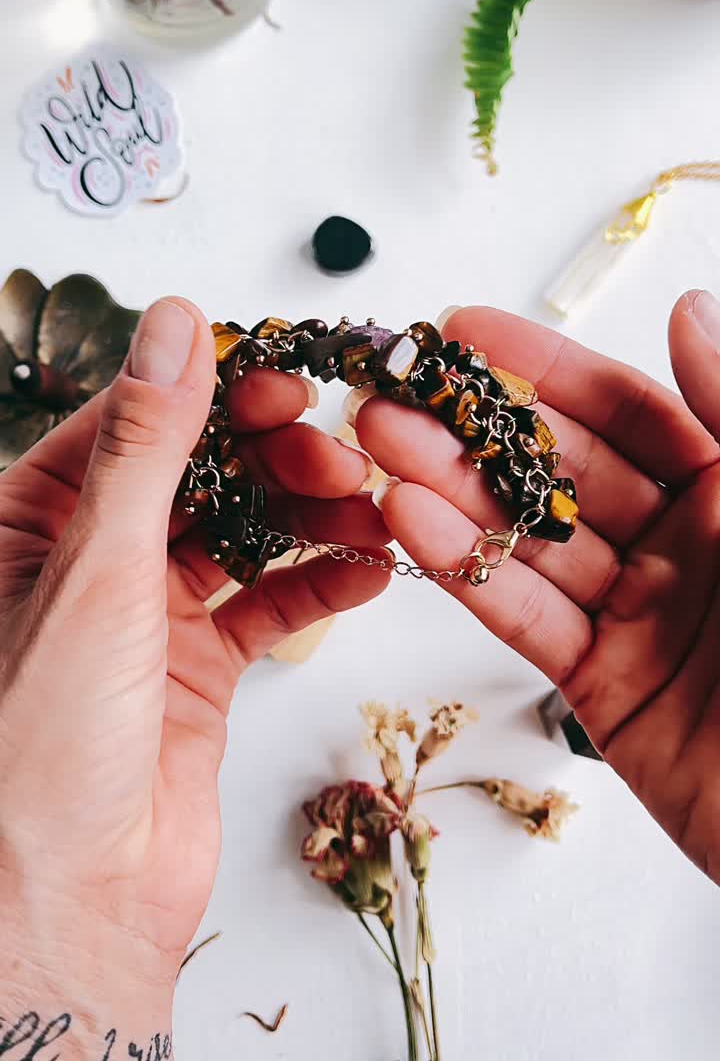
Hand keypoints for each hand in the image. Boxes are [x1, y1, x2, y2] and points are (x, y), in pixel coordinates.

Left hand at [0, 298, 388, 1047]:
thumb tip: (172, 326)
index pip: (135, 421)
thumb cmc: (41, 746)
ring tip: (373, 512)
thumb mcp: (96, 569)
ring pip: (242, 534)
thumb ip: (144, 444)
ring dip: (311, 517)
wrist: (71, 903)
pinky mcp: (196, 670)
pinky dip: (318, 585)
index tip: (287, 380)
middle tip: (340, 457)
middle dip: (275, 458)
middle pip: (200, 471)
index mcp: (34, 521)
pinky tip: (372, 570)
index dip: (214, 393)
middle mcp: (89, 560)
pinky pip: (268, 606)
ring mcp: (146, 615)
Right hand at [357, 292, 719, 883]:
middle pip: (558, 470)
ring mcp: (637, 616)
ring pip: (529, 539)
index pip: (627, 409)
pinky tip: (407, 522)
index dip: (545, 365)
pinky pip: (527, 618)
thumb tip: (686, 305)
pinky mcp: (603, 688)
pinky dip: (465, 572)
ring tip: (375, 442)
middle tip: (391, 390)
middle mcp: (681, 544)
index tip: (464, 329)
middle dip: (472, 426)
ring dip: (448, 489)